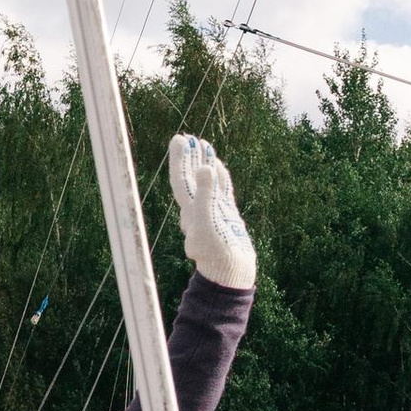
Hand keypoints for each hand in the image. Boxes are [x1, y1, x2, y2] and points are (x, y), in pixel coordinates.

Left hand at [168, 133, 254, 291]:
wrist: (232, 272)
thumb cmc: (219, 251)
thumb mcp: (211, 220)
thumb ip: (207, 194)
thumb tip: (204, 168)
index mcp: (190, 210)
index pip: (180, 179)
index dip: (179, 159)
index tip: (179, 139)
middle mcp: (197, 209)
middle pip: (190, 178)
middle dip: (189, 157)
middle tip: (189, 137)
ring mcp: (212, 212)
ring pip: (206, 182)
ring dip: (204, 164)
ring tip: (204, 145)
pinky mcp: (225, 216)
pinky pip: (220, 191)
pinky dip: (219, 177)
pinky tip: (218, 166)